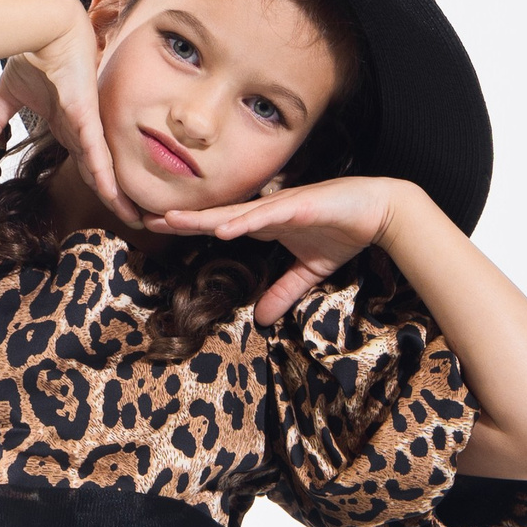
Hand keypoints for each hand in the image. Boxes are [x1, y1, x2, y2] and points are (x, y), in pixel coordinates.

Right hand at [0, 2, 142, 226]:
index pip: (90, 164)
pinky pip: (98, 154)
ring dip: (121, 197)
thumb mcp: (8, 94)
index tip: (114, 207)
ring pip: (107, 170)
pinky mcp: (86, 117)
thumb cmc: (32, 53)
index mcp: (69, 127)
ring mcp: (87, 125)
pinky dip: (107, 178)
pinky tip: (118, 199)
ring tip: (139, 220)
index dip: (102, 187)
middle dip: (121, 199)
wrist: (41, 26)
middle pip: (105, 173)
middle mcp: (83, 130)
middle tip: (138, 222)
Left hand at [157, 177, 428, 327]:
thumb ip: (284, 292)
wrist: (380, 211)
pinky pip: (267, 215)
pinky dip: (244, 221)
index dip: (192, 226)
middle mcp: (266, 211)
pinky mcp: (299, 206)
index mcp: (265, 223)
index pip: (220, 224)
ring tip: (172, 220)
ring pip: (234, 212)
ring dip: (203, 217)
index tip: (160, 226)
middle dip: (184, 218)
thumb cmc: (344, 231)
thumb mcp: (309, 271)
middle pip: (216, 215)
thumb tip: (263, 320)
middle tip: (146, 217)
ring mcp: (281, 206)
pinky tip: (222, 227)